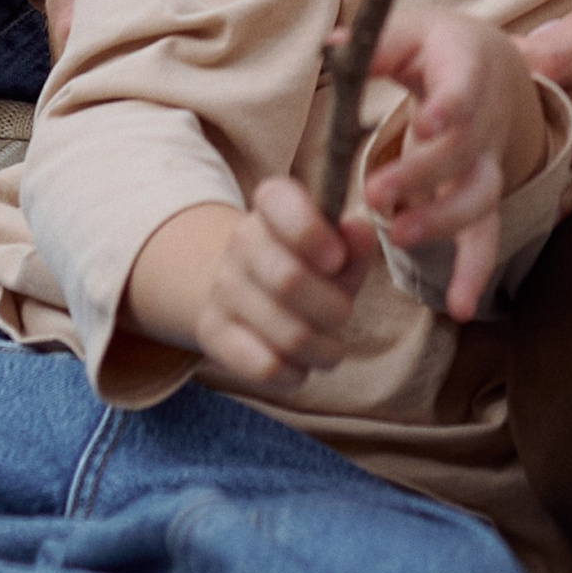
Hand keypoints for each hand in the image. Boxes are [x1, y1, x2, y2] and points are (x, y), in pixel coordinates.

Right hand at [193, 176, 372, 387]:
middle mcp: (241, 240)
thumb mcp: (339, 249)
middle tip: (342, 314)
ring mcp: (222, 287)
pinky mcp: (212, 332)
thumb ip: (355, 240)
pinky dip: (295, 372)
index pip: (280, 201)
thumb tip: (358, 227)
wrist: (249, 289)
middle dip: (332, 308)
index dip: (311, 233)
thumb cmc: (311, 265)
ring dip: (323, 349)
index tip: (336, 259)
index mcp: (274, 203)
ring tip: (328, 345)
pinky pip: (264, 366)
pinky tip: (300, 362)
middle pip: (288, 280)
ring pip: (286, 333)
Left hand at [366, 11, 553, 316]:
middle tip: (376, 195)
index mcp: (468, 67)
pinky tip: (461, 307)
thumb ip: (375, 43)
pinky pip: (487, 234)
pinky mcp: (482, 192)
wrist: (494, 67)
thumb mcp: (411, 30)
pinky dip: (476, 271)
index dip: (451, 107)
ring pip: (480, 194)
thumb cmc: (439, 47)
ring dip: (444, 221)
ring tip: (398, 237)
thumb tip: (333, 48)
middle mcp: (487, 117)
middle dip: (424, 174)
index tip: (425, 125)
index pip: (466, 87)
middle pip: (465, 149)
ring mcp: (489, 159)